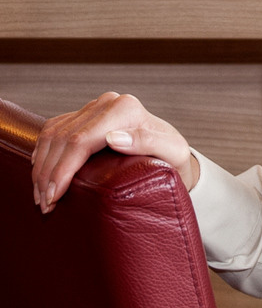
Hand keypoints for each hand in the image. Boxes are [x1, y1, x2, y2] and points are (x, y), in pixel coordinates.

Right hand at [31, 92, 198, 212]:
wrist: (173, 153)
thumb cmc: (175, 159)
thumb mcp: (173, 153)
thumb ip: (148, 142)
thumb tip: (113, 137)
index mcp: (125, 110)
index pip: (80, 141)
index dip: (62, 170)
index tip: (53, 197)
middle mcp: (107, 104)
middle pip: (62, 138)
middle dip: (48, 173)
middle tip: (43, 203)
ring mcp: (95, 107)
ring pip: (53, 134)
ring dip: (42, 166)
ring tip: (40, 195)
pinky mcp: (85, 114)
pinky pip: (54, 130)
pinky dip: (43, 153)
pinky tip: (40, 173)